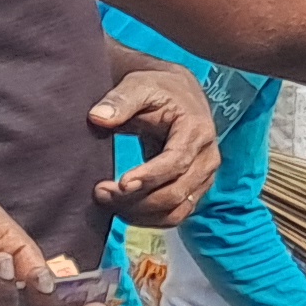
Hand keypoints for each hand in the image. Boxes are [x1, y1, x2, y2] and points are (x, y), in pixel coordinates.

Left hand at [90, 64, 218, 227]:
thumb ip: (119, 100)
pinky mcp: (196, 188)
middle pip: (176, 192)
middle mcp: (207, 157)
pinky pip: (176, 214)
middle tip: (101, 194)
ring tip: (109, 205)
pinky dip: (150, 219)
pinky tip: (124, 211)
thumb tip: (98, 118)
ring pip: (177, 210)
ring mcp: (205, 176)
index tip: (119, 184)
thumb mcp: (138, 86)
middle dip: (137, 199)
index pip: (176, 162)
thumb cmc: (158, 89)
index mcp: (197, 130)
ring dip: (141, 214)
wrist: (178, 94)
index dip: (149, 177)